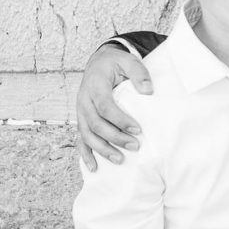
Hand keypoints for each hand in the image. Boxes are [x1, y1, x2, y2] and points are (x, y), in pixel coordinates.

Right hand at [76, 44, 152, 170]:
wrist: (99, 62)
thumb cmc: (115, 64)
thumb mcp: (129, 61)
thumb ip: (139, 73)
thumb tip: (148, 91)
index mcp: (95, 85)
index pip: (105, 106)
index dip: (120, 120)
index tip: (138, 130)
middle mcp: (84, 100)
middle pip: (96, 124)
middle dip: (115, 138)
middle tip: (135, 146)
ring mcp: (80, 111)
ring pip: (87, 134)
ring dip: (102, 149)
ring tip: (120, 160)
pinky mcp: (82, 119)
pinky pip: (81, 139)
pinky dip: (86, 154)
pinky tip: (94, 167)